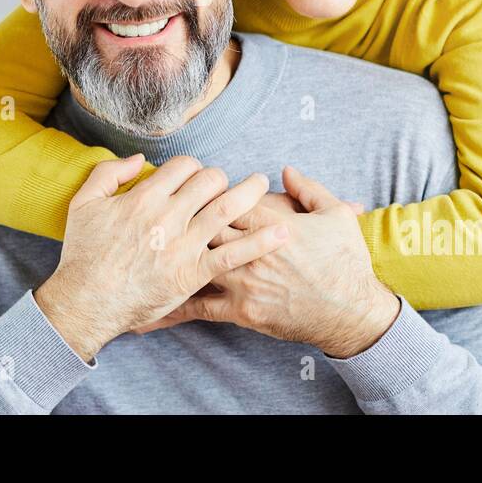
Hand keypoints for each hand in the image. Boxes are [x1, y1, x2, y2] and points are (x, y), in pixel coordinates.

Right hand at [34, 154, 291, 360]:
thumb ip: (109, 173)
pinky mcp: (193, 273)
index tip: (194, 176)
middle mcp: (168, 216)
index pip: (184, 166)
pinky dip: (260, 241)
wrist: (86, 301)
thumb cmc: (83, 253)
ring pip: (227, 208)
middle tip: (225, 183)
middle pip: (210, 181)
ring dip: (251, 192)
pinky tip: (281, 232)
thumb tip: (140, 159)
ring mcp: (183, 245)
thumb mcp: (84, 203)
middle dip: (221, 177)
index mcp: (144, 197)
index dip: (193, 167)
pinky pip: (234, 254)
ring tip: (263, 185)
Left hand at [135, 166, 398, 358]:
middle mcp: (249, 249)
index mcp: (269, 221)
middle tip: (153, 211)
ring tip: (130, 251)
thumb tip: (285, 170)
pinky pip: (199, 308)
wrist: (350, 312)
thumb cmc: (344, 262)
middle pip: (201, 224)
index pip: (225, 197)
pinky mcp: (241, 310)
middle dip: (176, 217)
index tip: (186, 184)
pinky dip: (171, 307)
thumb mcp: (334, 215)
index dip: (203, 189)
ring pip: (194, 261)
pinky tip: (146, 308)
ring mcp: (242, 281)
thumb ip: (307, 189)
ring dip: (164, 256)